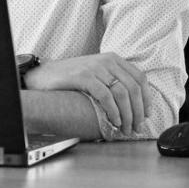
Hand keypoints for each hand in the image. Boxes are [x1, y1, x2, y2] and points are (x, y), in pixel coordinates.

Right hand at [25, 53, 148, 135]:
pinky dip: (113, 111)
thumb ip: (112, 81)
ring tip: (126, 128)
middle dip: (138, 111)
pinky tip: (114, 121)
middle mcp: (107, 61)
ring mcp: (95, 67)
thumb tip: (132, 104)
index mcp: (113, 59)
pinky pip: (106, 96)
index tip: (145, 115)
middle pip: (134, 88)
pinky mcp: (84, 77)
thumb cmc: (68, 79)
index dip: (146, 99)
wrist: (41, 75)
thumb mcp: (95, 74)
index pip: (140, 78)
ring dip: (127, 114)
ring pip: (122, 93)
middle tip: (137, 127)